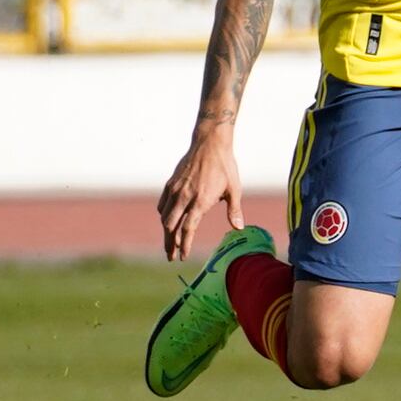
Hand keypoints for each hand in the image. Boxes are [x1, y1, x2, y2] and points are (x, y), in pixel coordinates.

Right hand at [158, 128, 243, 261]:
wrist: (210, 144)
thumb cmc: (225, 167)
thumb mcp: (234, 189)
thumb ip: (234, 210)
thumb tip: (238, 228)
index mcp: (201, 201)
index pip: (188, 229)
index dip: (185, 245)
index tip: (183, 257)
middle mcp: (184, 197)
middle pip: (171, 227)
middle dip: (170, 244)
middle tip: (171, 256)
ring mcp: (175, 190)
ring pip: (164, 216)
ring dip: (166, 232)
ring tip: (169, 242)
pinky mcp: (170, 183)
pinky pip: (162, 204)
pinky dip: (163, 215)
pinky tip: (167, 221)